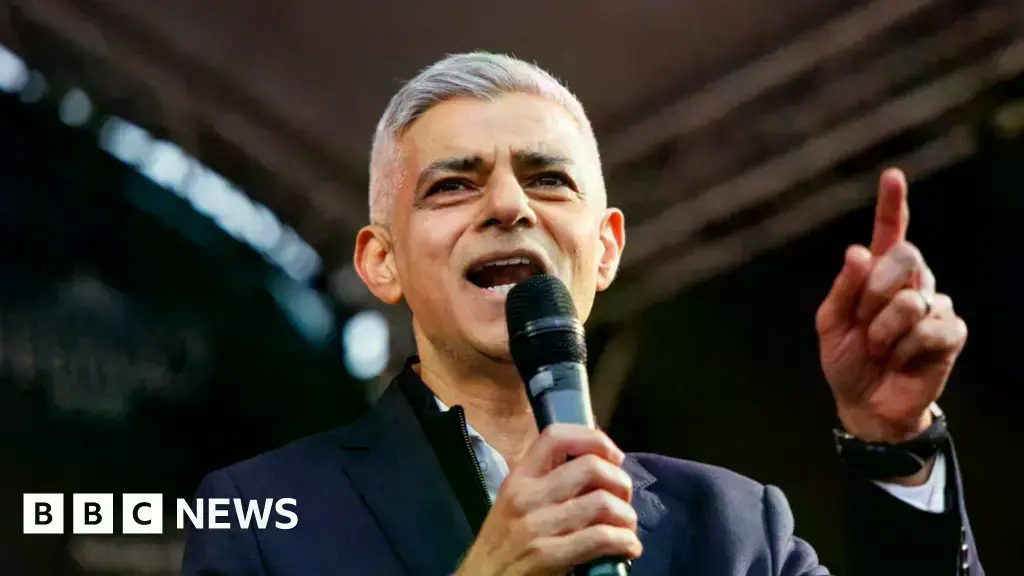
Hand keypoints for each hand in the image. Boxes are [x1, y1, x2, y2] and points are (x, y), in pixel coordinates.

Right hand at [455, 424, 641, 575]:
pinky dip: (624, 542)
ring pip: (602, 503)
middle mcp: (527, 496)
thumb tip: (597, 469)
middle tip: (623, 499)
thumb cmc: (503, 543)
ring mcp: (537, 526)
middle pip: (591, 467)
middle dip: (620, 482)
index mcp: (519, 477)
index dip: (593, 439)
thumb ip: (547, 483)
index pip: (556, 437)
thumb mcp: (515, 502)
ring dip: (626, 516)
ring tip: (626, 527)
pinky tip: (627, 547)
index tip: (613, 457)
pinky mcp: (548, 555)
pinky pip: (601, 538)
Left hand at [815, 168, 967, 447]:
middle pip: (905, 257)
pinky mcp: (951, 333)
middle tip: (863, 322)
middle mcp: (910, 282)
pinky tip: (903, 361)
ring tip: (881, 350)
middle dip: (874, 292)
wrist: (866, 403)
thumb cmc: (846, 359)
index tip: (892, 176)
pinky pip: (930, 330)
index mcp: (877, 274)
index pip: (889, 232)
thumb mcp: (830, 324)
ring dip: (885, 333)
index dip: (892, 204)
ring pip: (912, 301)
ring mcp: (934, 305)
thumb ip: (842, 289)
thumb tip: (858, 251)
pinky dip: (906, 351)